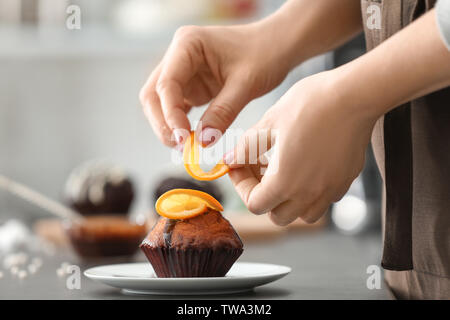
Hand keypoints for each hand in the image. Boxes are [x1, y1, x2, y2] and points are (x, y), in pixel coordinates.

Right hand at [139, 24, 290, 147]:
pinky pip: (176, 107)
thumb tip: (202, 142)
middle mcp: (178, 56)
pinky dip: (180, 124)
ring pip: (161, 103)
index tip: (183, 139)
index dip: (170, 114)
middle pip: (154, 94)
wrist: (278, 46)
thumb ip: (222, 112)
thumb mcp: (246, 84)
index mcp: (187, 44)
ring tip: (185, 147)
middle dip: (163, 122)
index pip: (167, 84)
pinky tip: (190, 139)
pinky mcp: (191, 85)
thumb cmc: (265, 55)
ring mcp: (183, 71)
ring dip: (168, 125)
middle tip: (179, 146)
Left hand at [225, 72, 377, 225]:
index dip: (241, 187)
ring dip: (287, 200)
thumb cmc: (310, 104)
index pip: (254, 205)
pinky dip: (309, 192)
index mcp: (285, 182)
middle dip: (263, 196)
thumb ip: (246, 148)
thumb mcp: (269, 123)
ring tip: (282, 170)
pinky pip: (323, 200)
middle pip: (277, 216)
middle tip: (258, 169)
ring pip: (303, 214)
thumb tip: (230, 161)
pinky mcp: (345, 181)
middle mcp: (309, 194)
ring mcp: (331, 190)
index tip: (239, 167)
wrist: (354, 95)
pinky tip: (305, 166)